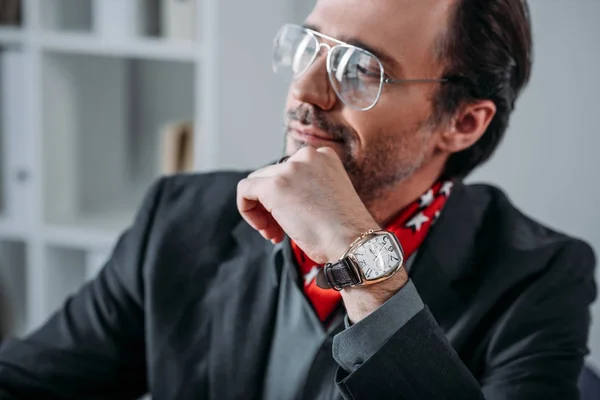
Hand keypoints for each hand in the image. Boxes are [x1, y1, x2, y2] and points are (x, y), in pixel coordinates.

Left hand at [237, 146, 377, 263]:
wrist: (353, 242)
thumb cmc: (345, 231)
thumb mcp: (328, 196)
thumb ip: (306, 187)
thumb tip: (280, 197)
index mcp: (324, 156)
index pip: (289, 171)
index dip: (287, 197)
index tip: (295, 218)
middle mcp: (306, 156)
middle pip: (272, 176)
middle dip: (272, 205)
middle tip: (282, 231)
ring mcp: (290, 170)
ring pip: (257, 183)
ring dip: (262, 211)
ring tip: (276, 234)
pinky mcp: (274, 186)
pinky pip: (244, 191)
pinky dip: (247, 211)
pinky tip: (265, 229)